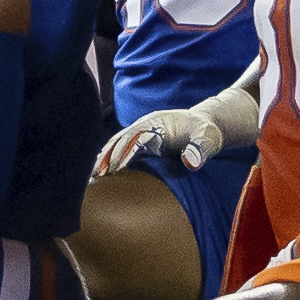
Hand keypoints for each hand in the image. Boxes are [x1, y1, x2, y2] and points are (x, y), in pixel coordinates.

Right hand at [103, 105, 230, 183]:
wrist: (206, 125)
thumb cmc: (207, 132)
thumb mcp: (208, 140)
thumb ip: (199, 150)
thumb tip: (191, 163)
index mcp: (158, 123)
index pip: (136, 137)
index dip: (124, 151)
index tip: (114, 168)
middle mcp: (146, 125)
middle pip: (121, 139)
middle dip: (108, 155)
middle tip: (95, 174)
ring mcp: (143, 132)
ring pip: (118, 143)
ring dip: (105, 157)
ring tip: (92, 176)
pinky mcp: (143, 141)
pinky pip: (123, 148)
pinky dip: (111, 158)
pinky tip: (101, 171)